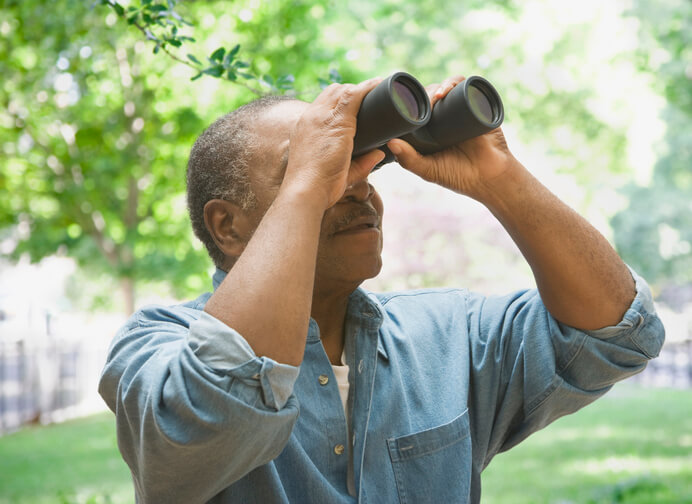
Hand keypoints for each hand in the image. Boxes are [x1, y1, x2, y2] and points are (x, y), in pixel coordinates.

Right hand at [282, 78, 384, 209]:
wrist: (306, 190)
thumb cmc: (318, 187)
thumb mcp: (339, 171)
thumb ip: (361, 163)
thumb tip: (379, 154)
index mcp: (305, 128)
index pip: (323, 104)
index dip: (339, 100)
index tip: (356, 103)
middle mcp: (311, 117)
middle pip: (333, 92)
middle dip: (351, 91)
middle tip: (371, 97)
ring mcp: (323, 117)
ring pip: (343, 91)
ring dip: (360, 88)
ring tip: (379, 87)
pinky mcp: (337, 121)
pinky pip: (354, 95)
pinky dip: (368, 88)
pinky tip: (380, 84)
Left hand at [387, 75, 519, 201]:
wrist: (490, 179)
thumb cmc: (457, 176)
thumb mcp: (428, 170)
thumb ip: (408, 159)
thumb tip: (389, 142)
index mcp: (431, 128)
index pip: (418, 107)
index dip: (409, 101)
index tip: (401, 103)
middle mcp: (446, 116)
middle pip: (432, 94)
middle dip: (425, 94)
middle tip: (421, 103)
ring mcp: (462, 109)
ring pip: (448, 88)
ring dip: (440, 86)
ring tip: (436, 97)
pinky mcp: (479, 106)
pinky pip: (468, 87)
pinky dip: (457, 83)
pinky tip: (448, 89)